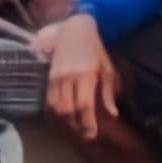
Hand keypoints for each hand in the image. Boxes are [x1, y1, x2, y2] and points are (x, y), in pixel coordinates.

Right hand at [41, 13, 120, 139]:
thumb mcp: (107, 69)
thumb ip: (108, 92)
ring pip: (56, 106)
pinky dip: (55, 110)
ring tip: (75, 125)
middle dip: (76, 125)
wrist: (76, 29)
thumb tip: (112, 114)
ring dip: (65, 120)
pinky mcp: (49, 74)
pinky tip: (64, 114)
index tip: (92, 133)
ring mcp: (56, 75)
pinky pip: (49, 98)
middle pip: (68, 109)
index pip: (84, 105)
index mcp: (86, 74)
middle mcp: (69, 76)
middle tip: (85, 133)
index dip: (88, 123)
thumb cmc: (96, 49)